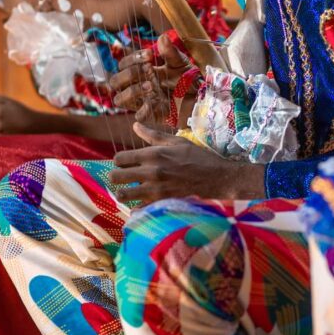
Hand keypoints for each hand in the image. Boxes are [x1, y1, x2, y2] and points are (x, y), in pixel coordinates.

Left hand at [108, 125, 264, 204]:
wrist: (217, 178)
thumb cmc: (198, 157)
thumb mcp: (177, 141)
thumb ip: (153, 135)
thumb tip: (135, 125)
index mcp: (153, 155)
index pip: (119, 158)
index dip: (119, 160)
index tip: (126, 162)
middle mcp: (151, 172)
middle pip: (116, 176)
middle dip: (116, 176)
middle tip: (124, 176)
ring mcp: (155, 190)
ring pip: (123, 194)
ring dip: (123, 192)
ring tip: (129, 190)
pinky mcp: (162, 203)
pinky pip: (139, 209)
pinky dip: (136, 207)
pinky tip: (141, 203)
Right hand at [110, 34, 192, 112]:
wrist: (200, 97)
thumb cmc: (186, 78)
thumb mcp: (180, 63)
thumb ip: (170, 52)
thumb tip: (162, 37)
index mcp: (140, 71)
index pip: (123, 64)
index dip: (132, 58)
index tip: (150, 55)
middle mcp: (137, 86)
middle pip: (115, 81)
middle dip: (128, 73)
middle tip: (147, 69)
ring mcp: (142, 101)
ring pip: (119, 99)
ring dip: (132, 91)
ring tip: (150, 85)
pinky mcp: (151, 114)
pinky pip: (138, 115)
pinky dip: (144, 109)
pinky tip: (155, 102)